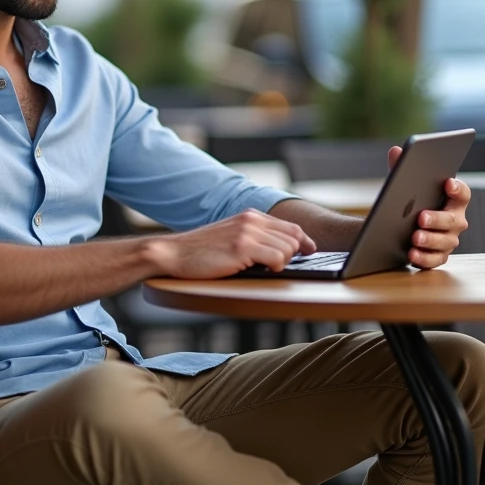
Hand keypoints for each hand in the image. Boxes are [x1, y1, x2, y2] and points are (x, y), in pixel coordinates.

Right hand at [146, 209, 316, 278]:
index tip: (309, 251)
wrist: (174, 253)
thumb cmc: (201, 251)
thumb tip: (282, 249)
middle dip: (294, 254)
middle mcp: (251, 220)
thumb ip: (253, 236)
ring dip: (283, 262)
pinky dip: (276, 266)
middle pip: (294, 237)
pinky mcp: (242, 247)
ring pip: (288, 248)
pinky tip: (263, 269)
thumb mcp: (230, 235)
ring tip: (266, 267)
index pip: (290, 226)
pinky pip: (277, 257)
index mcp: (250, 216)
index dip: (304, 240)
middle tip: (280, 266)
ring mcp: (247, 232)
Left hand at [387, 146, 469, 269]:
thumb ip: (401, 167)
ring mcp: (448, 240)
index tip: (448, 182)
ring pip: (445, 241)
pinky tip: (411, 254)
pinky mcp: (438, 256)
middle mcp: (455, 221)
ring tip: (414, 237)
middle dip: (437, 219)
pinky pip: (435, 260)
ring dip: (430, 240)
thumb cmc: (407, 201)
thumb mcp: (402, 184)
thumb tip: (396, 150)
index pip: (463, 194)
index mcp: (452, 201)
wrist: (398, 227)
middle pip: (452, 220)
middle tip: (421, 217)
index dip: (458, 189)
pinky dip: (424, 258)